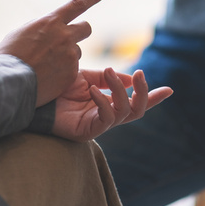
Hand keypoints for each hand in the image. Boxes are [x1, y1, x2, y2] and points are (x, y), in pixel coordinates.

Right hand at [0, 0, 106, 105]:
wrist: (9, 82)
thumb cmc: (9, 57)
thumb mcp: (22, 32)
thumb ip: (41, 28)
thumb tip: (51, 28)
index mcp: (51, 22)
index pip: (77, 4)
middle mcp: (64, 36)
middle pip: (86, 28)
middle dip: (80, 31)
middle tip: (69, 39)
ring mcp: (69, 56)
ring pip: (76, 52)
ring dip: (66, 56)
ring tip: (46, 65)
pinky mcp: (71, 74)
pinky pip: (72, 70)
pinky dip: (62, 73)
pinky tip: (47, 78)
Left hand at [51, 68, 172, 141]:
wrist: (34, 95)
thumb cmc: (57, 87)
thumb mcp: (87, 76)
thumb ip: (108, 79)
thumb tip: (129, 78)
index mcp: (106, 103)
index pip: (135, 102)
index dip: (153, 97)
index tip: (170, 89)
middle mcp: (105, 116)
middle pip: (136, 111)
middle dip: (142, 92)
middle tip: (138, 74)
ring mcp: (97, 126)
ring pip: (124, 112)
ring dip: (120, 90)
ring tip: (108, 73)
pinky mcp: (87, 132)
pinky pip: (106, 119)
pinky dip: (104, 101)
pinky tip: (93, 90)